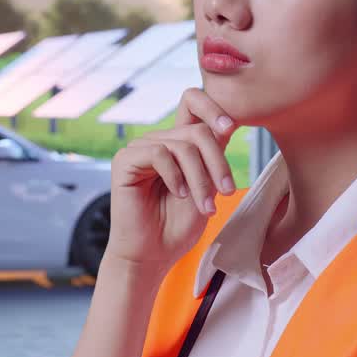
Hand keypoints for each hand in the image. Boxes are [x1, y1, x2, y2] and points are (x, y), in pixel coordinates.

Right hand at [105, 88, 238, 280]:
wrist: (152, 255)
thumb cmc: (178, 226)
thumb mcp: (207, 186)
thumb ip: (213, 155)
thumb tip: (227, 123)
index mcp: (178, 142)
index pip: (192, 102)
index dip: (213, 107)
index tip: (230, 128)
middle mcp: (159, 140)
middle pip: (198, 131)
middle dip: (218, 163)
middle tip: (227, 192)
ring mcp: (140, 148)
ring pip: (183, 145)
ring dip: (201, 179)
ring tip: (205, 207)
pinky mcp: (125, 160)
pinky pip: (159, 154)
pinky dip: (176, 176)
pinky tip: (179, 194)